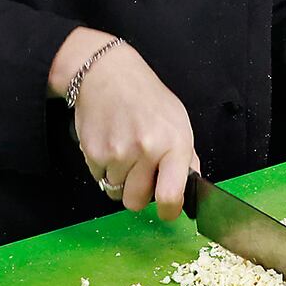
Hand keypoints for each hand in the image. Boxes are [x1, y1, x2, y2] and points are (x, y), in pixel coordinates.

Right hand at [65, 36, 198, 219]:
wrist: (108, 74)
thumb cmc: (146, 97)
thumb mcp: (177, 120)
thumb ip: (185, 156)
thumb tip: (190, 185)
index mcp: (174, 142)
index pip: (171, 195)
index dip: (168, 210)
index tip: (167, 210)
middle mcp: (147, 149)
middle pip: (136, 202)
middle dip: (138, 193)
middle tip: (140, 170)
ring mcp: (119, 153)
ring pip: (116, 192)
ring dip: (120, 178)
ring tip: (124, 149)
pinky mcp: (95, 154)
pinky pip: (99, 179)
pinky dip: (104, 168)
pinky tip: (110, 143)